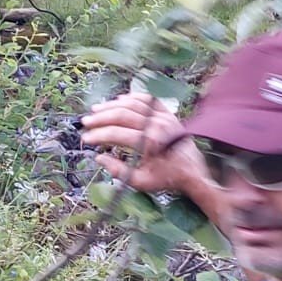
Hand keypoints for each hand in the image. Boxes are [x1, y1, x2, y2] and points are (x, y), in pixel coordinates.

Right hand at [79, 91, 205, 195]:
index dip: (98, 135)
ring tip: (97, 110)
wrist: (195, 172)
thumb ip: (119, 171)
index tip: (86, 139)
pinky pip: (149, 100)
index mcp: (150, 143)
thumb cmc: (168, 178)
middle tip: (86, 122)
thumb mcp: (142, 182)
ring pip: (134, 104)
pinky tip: (120, 100)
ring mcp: (164, 118)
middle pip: (123, 115)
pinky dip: (133, 98)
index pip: (117, 134)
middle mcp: (157, 126)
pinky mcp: (169, 114)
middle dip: (101, 118)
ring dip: (113, 105)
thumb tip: (99, 158)